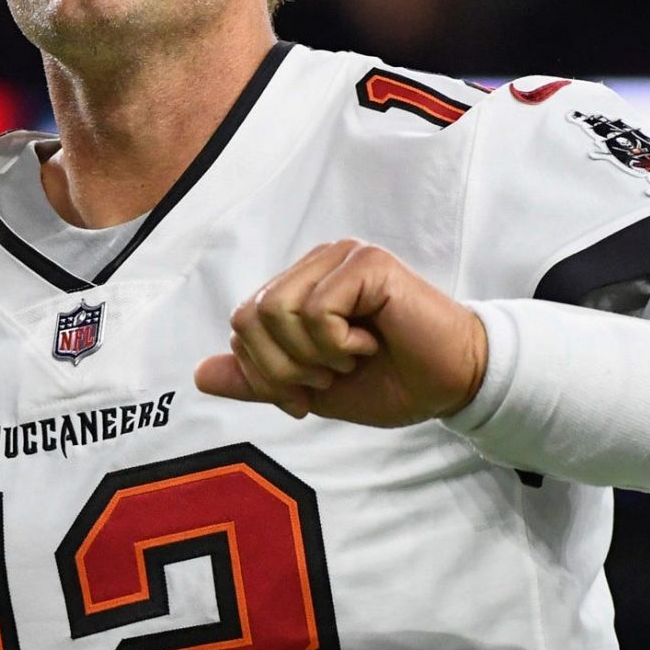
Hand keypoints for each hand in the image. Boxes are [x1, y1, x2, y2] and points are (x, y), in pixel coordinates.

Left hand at [194, 239, 487, 426]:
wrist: (451, 384)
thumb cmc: (390, 381)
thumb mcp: (311, 390)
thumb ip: (258, 379)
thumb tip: (199, 374)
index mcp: (298, 287)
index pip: (240, 325)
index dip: (266, 374)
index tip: (308, 392)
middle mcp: (315, 265)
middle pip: (249, 317)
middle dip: (283, 368)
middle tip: (330, 375)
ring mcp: (341, 257)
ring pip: (276, 311)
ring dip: (313, 356)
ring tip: (351, 357)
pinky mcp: (367, 263)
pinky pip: (316, 309)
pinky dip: (337, 343)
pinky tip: (371, 341)